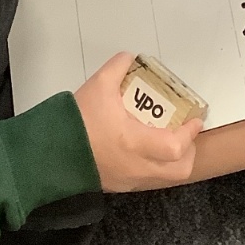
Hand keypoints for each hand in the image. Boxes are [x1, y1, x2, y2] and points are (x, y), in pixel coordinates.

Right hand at [74, 54, 201, 191]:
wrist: (49, 154)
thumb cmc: (77, 122)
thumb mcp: (98, 86)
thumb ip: (117, 68)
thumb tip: (130, 57)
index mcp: (136, 144)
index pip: (176, 146)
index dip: (190, 133)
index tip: (195, 119)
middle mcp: (137, 167)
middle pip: (179, 171)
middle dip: (189, 152)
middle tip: (186, 133)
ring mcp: (129, 180)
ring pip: (165, 179)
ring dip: (174, 162)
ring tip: (169, 141)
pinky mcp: (119, 186)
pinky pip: (149, 181)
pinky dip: (157, 167)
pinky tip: (147, 150)